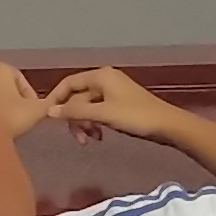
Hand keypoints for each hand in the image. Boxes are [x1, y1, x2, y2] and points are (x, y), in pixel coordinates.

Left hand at [0, 60, 61, 139]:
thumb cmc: (13, 117)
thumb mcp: (38, 109)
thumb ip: (48, 103)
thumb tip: (52, 105)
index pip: (20, 80)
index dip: (29, 96)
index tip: (33, 111)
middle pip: (4, 86)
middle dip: (14, 99)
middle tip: (22, 117)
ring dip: (1, 106)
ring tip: (10, 123)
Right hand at [40, 64, 191, 147]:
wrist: (168, 126)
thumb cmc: (135, 116)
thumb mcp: (102, 114)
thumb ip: (75, 112)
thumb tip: (49, 111)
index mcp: (100, 76)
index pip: (68, 83)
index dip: (56, 99)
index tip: (48, 118)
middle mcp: (105, 80)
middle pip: (78, 97)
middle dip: (74, 117)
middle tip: (78, 138)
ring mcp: (113, 92)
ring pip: (88, 106)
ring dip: (85, 123)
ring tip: (91, 139)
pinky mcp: (120, 104)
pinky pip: (99, 111)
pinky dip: (95, 123)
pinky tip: (100, 136)